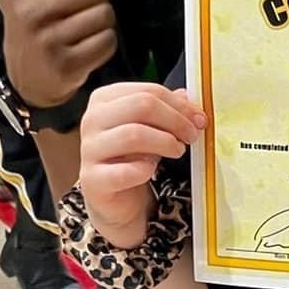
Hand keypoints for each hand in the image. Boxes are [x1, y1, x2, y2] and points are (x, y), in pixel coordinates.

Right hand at [0, 0, 117, 110]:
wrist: (27, 76)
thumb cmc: (27, 16)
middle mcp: (29, 9)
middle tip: (75, 10)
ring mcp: (47, 40)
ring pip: (105, 14)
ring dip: (100, 22)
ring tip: (78, 29)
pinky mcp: (66, 65)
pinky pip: (108, 41)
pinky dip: (103, 45)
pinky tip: (83, 48)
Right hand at [79, 82, 205, 246]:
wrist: (114, 198)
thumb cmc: (132, 157)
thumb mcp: (150, 128)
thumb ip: (167, 109)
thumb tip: (187, 96)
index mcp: (104, 99)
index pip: (148, 91)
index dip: (180, 105)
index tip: (199, 119)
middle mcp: (92, 119)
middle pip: (142, 106)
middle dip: (176, 121)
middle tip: (192, 136)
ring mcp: (89, 149)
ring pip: (134, 134)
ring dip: (165, 143)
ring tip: (177, 151)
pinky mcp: (93, 179)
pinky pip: (125, 171)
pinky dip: (145, 170)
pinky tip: (152, 170)